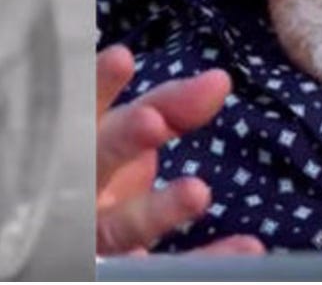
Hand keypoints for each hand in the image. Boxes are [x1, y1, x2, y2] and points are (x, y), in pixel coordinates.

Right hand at [96, 45, 264, 255]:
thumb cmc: (109, 168)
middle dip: (121, 141)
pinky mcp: (121, 271)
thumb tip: (220, 80)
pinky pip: (168, 269)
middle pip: (94, 163)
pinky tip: (245, 249)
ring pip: (121, 227)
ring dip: (158, 211)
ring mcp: (96, 238)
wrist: (78, 235)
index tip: (121, 58)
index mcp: (77, 143)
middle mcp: (79, 190)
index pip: (84, 108)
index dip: (98, 86)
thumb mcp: (135, 129)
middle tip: (152, 121)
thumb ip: (172, 105)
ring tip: (198, 191)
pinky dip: (205, 261)